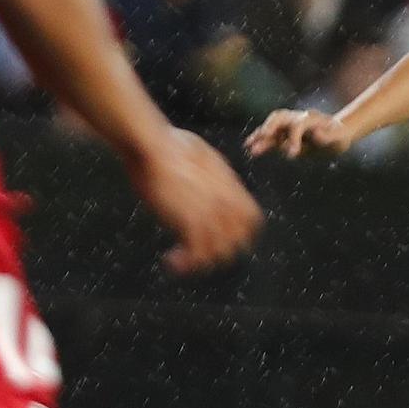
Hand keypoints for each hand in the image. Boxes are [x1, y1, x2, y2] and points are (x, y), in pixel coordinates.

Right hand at [126, 127, 262, 274]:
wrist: (155, 146)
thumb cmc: (170, 144)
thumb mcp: (204, 158)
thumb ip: (212, 175)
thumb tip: (206, 178)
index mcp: (231, 187)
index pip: (252, 220)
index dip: (242, 233)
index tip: (224, 239)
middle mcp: (227, 203)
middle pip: (238, 241)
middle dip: (219, 251)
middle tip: (198, 255)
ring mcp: (211, 213)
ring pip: (219, 251)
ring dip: (200, 261)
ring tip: (181, 262)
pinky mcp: (191, 221)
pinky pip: (197, 253)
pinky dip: (186, 263)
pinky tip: (171, 262)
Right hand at [245, 108, 352, 159]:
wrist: (337, 133)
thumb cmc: (339, 136)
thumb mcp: (339, 138)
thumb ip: (328, 136)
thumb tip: (315, 133)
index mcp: (310, 119)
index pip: (298, 126)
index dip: (294, 139)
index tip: (293, 154)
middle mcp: (297, 118)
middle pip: (280, 118)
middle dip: (271, 126)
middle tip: (265, 136)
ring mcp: (289, 124)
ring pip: (272, 125)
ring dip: (261, 134)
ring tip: (250, 145)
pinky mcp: (284, 133)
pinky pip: (270, 134)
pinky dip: (260, 139)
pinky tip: (249, 146)